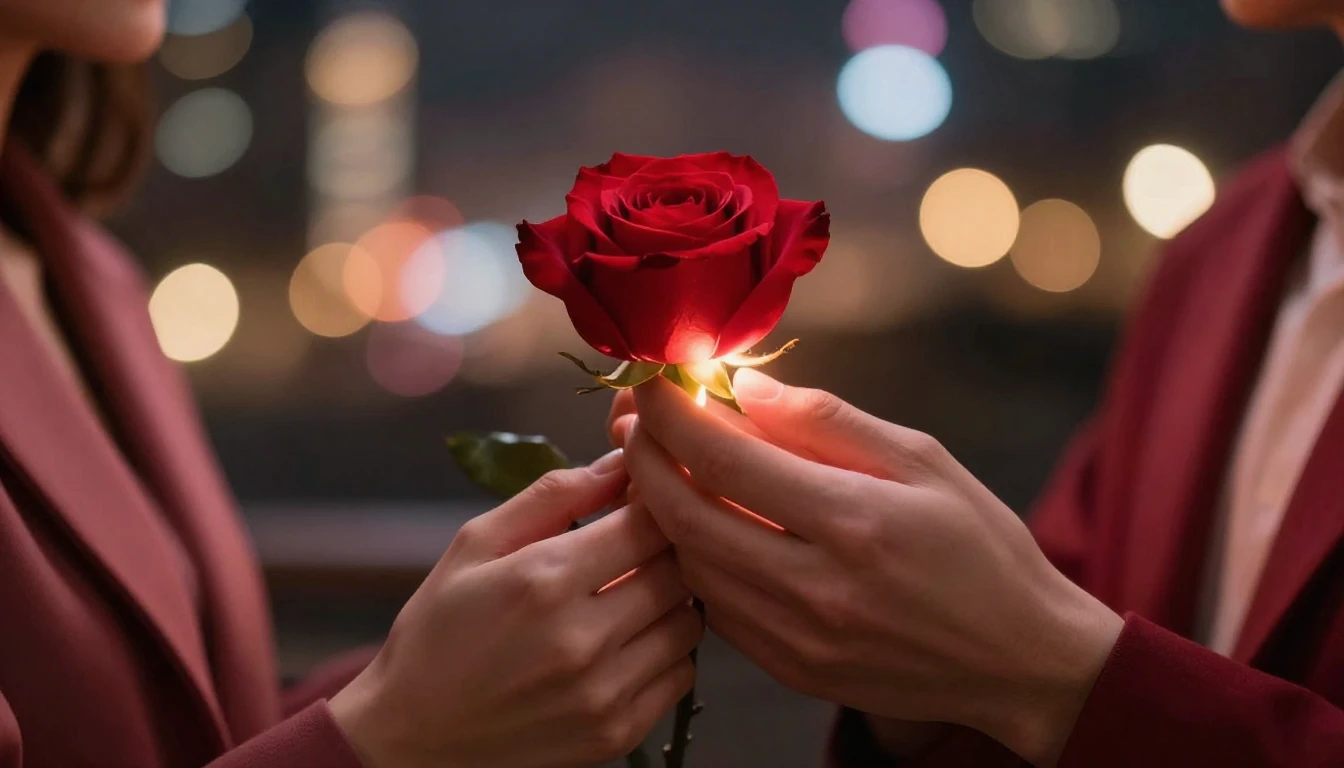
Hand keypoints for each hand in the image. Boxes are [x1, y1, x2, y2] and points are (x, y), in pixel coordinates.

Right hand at [330, 452, 701, 767]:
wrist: (410, 739)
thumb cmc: (438, 633)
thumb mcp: (475, 544)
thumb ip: (553, 495)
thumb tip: (620, 460)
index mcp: (543, 580)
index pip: (648, 522)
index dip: (654, 502)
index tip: (641, 501)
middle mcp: (581, 639)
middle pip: (677, 571)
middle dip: (665, 549)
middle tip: (637, 547)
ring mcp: (603, 693)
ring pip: (688, 623)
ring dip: (671, 601)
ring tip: (631, 595)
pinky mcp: (616, 734)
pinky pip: (681, 676)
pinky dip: (667, 652)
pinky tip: (628, 642)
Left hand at [618, 372, 1121, 766]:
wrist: (1020, 660)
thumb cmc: (980, 546)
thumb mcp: (923, 460)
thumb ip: (828, 421)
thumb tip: (747, 388)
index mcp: (853, 521)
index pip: (724, 457)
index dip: (671, 412)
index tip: (649, 379)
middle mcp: (816, 587)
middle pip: (686, 517)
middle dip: (644, 459)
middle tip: (633, 420)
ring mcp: (798, 639)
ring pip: (692, 564)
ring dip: (662, 510)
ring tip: (663, 463)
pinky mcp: (792, 669)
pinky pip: (714, 606)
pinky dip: (696, 558)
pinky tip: (703, 523)